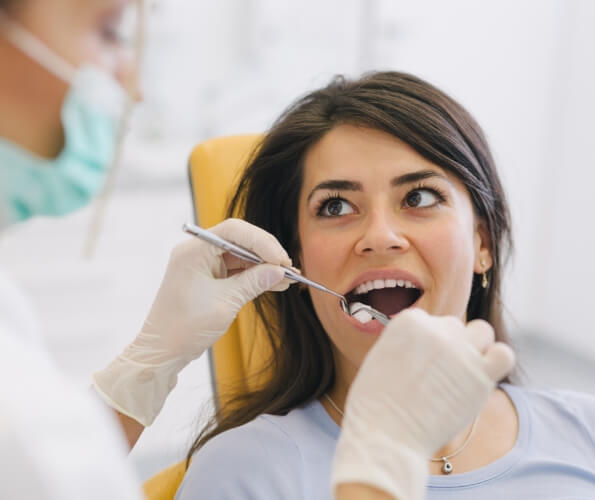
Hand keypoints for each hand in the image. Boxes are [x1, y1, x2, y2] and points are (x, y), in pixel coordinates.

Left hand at [93, 218, 291, 425]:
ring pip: (241, 255)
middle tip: (287, 268)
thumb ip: (253, 282)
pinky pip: (236, 270)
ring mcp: (202, 265)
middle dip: (265, 253)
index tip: (281, 260)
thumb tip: (279, 271)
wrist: (162, 352)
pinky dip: (254, 276)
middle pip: (239, 240)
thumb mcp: (225, 303)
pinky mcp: (208, 278)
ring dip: (263, 266)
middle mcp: (197, 252)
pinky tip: (274, 283)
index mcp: (194, 251)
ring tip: (287, 278)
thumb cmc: (184, 328)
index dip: (262, 241)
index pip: (234, 232)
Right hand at [331, 309, 514, 499]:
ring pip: (482, 332)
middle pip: (454, 327)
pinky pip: (504, 355)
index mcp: (409, 320)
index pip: (429, 320)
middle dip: (448, 347)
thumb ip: (405, 342)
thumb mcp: (380, 357)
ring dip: (475, 348)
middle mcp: (437, 329)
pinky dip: (496, 361)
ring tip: (462, 373)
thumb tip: (425, 344)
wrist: (385, 435)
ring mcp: (461, 351)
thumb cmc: (376, 404)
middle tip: (437, 376)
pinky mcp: (482, 376)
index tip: (418, 364)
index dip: (425, 344)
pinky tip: (482, 377)